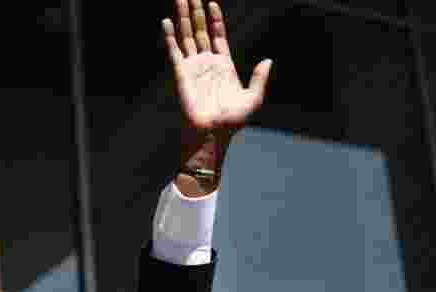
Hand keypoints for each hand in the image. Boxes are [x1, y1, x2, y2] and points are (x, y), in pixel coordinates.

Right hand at [164, 0, 271, 146]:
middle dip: (196, 12)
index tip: (212, 3)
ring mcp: (193, 67)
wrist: (212, 134)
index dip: (215, 19)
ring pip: (187, 36)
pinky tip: (167, 22)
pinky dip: (170, 36)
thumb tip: (268, 60)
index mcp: (223, 66)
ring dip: (183, 18)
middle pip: (200, 31)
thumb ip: (259, 79)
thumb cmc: (232, 122)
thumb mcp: (253, 99)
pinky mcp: (180, 74)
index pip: (217, 36)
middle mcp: (206, 63)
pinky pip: (174, 51)